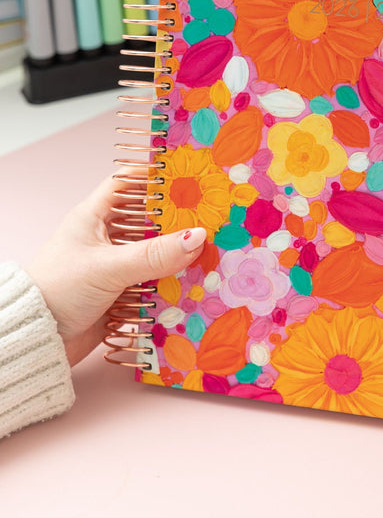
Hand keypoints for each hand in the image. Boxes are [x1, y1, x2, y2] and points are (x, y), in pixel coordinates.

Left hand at [25, 175, 205, 365]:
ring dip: (179, 254)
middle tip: (209, 215)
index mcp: (94, 217)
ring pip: (156, 251)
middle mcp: (106, 238)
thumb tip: (197, 238)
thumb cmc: (58, 291)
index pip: (127, 182)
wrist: (37, 341)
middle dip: (177, 218)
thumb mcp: (108, 268)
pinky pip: (156, 280)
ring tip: (211, 247)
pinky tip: (196, 279)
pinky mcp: (123, 292)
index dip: (154, 176)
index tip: (186, 176)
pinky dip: (173, 281)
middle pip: (149, 218)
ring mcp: (115, 265)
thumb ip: (154, 254)